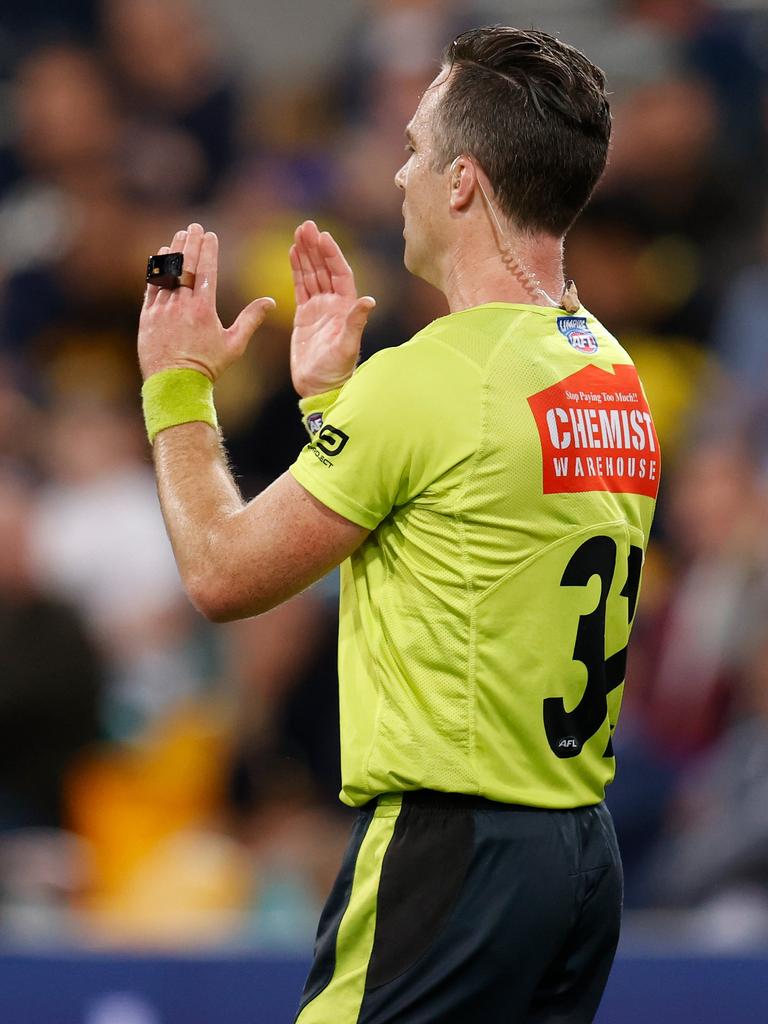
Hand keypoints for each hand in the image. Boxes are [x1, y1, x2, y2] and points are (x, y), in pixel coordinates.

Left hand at [139, 223, 275, 381]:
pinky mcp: (148, 315)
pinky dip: (156, 268)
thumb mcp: (235, 345)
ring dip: (173, 251)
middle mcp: (181, 305)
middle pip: (185, 265)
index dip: (209, 250)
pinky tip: (160, 256)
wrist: (175, 385)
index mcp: (203, 309)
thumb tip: (270, 301)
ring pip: (167, 272)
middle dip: (190, 243)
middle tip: (194, 226)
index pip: (206, 270)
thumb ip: (251, 320)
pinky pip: (152, 285)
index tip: (211, 235)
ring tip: (179, 235)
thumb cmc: (207, 367)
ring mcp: (162, 309)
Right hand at [289, 220, 374, 397]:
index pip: (340, 274)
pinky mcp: (304, 316)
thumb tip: (369, 301)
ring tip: (299, 233)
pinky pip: (301, 287)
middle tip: (306, 225)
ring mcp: (319, 309)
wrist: (319, 387)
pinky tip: (293, 253)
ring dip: (306, 254)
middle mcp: (334, 305)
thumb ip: (355, 323)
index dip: (332, 255)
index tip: (324, 236)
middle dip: (316, 247)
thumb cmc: (336, 371)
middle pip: (325, 269)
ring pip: (312, 274)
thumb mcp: (347, 346)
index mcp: (346, 308)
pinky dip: (297, 270)